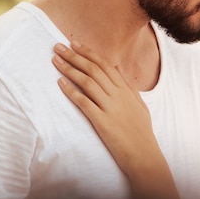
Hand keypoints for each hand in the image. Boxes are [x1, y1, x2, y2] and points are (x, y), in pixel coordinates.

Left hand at [52, 42, 154, 174]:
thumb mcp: (139, 104)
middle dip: (75, 56)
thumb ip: (128, 85)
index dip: (89, 53)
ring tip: (56, 61)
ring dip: (70, 70)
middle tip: (59, 47)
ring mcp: (110, 107)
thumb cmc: (141, 131)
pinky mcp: (102, 122)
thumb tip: (117, 67)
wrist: (144, 154)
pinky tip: (60, 83)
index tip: (75, 44)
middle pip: (94, 70)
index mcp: (126, 90)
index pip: (105, 65)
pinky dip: (72, 91)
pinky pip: (84, 103)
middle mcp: (118, 95)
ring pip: (88, 82)